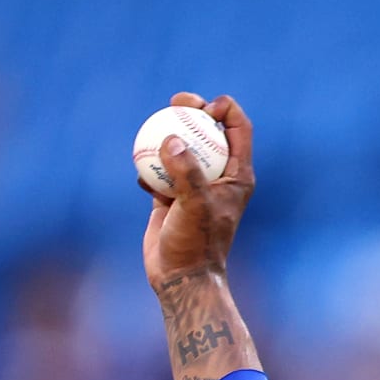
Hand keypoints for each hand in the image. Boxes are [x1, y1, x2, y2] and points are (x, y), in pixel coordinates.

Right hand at [141, 92, 254, 289]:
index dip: (225, 108)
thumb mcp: (195, 206)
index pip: (238, 128)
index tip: (204, 106)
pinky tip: (141, 175)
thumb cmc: (196, 244)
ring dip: (166, 132)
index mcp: (237, 175)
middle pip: (208, 130)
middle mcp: (218, 176)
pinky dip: (148, 167)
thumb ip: (186, 173)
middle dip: (193, 110)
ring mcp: (194, 185)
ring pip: (181, 147)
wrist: (181, 277)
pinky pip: (158, 170)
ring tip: (151, 126)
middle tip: (175, 102)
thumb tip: (171, 140)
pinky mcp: (171, 196)